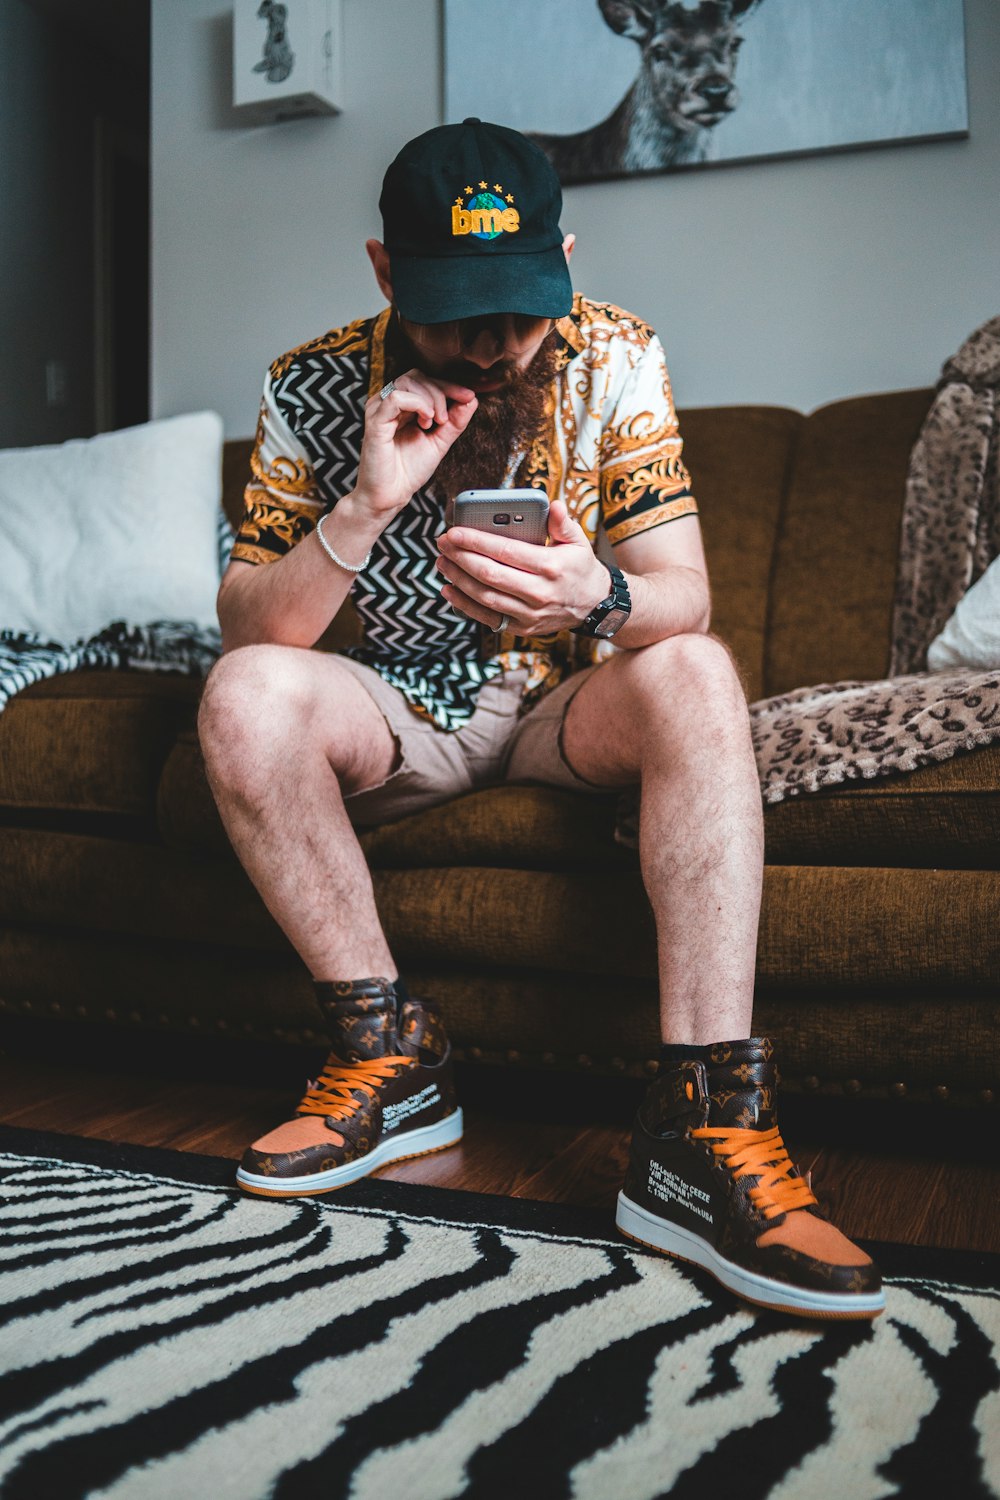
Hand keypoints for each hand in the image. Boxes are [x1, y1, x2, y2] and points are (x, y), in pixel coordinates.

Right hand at [352, 369, 477, 524]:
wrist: (391, 496)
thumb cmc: (408, 471)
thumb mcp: (440, 442)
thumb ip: (454, 421)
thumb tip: (472, 399)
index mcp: (402, 407)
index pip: (425, 381)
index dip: (449, 385)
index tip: (468, 396)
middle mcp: (389, 404)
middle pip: (417, 377)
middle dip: (440, 392)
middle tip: (446, 419)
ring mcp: (380, 410)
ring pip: (407, 382)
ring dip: (430, 399)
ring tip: (434, 423)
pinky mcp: (375, 421)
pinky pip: (397, 398)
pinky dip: (417, 404)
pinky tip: (426, 421)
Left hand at [435, 499, 610, 634]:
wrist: (594, 605)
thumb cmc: (580, 568)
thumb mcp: (578, 542)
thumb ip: (563, 523)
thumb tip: (554, 505)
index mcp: (551, 566)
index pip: (506, 551)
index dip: (476, 541)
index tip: (455, 531)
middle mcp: (539, 593)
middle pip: (490, 574)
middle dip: (461, 557)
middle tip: (443, 543)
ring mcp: (529, 614)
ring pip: (485, 597)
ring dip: (458, 579)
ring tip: (442, 562)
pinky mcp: (522, 627)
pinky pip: (487, 618)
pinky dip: (464, 605)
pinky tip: (449, 590)